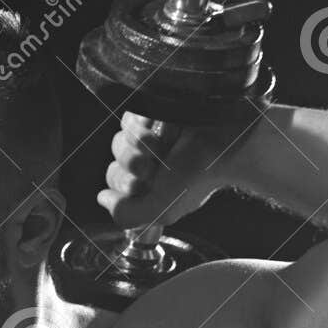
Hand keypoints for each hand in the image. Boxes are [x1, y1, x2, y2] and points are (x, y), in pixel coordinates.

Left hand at [96, 112, 249, 230]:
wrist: (225, 137)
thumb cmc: (201, 172)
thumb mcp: (163, 209)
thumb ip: (128, 215)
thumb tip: (102, 199)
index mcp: (149, 189)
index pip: (114, 189)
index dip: (126, 187)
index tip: (148, 185)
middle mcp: (147, 165)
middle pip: (114, 166)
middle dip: (135, 167)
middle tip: (160, 165)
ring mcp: (148, 138)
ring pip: (118, 142)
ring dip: (141, 146)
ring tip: (166, 146)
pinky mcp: (150, 113)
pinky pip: (127, 120)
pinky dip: (144, 125)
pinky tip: (164, 128)